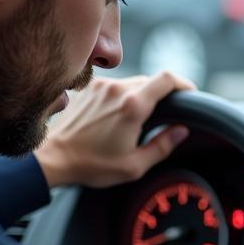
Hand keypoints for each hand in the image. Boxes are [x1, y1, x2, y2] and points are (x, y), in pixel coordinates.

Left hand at [34, 72, 193, 188]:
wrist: (53, 158)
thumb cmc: (92, 165)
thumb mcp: (134, 165)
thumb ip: (163, 146)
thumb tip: (181, 131)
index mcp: (132, 106)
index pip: (167, 78)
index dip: (184, 83)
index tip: (190, 94)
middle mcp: (117, 89)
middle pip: (152, 80)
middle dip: (163, 95)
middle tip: (165, 115)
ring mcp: (101, 86)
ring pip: (133, 82)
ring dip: (142, 96)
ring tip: (137, 121)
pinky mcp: (89, 88)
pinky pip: (116, 86)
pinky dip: (123, 97)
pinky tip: (117, 118)